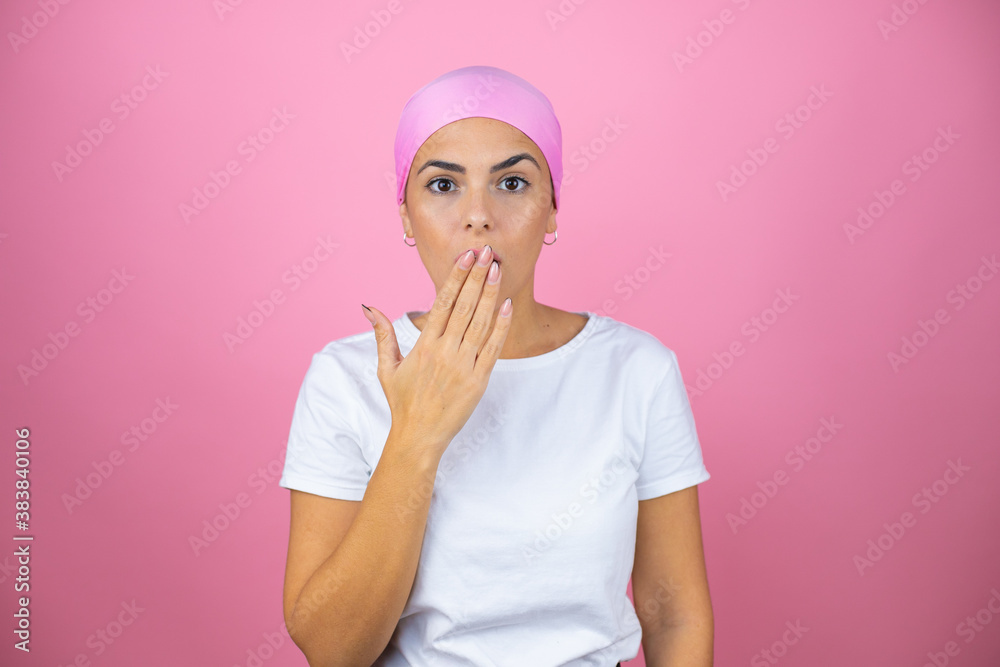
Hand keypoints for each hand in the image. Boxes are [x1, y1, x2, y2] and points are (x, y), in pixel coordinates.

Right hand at [363, 244, 511, 459]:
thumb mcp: (386, 367)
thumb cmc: (402, 403)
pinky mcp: (479, 381)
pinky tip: (508, 305)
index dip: (455, 277)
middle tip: (486, 252)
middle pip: (465, 306)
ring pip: (481, 323)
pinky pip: (493, 348)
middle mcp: (445, 352)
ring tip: (497, 270)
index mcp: (424, 345)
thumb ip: (382, 334)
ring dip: (490, 294)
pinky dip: (501, 327)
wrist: (418, 438)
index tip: (465, 257)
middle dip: (477, 277)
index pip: (442, 302)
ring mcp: (464, 366)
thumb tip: (369, 307)